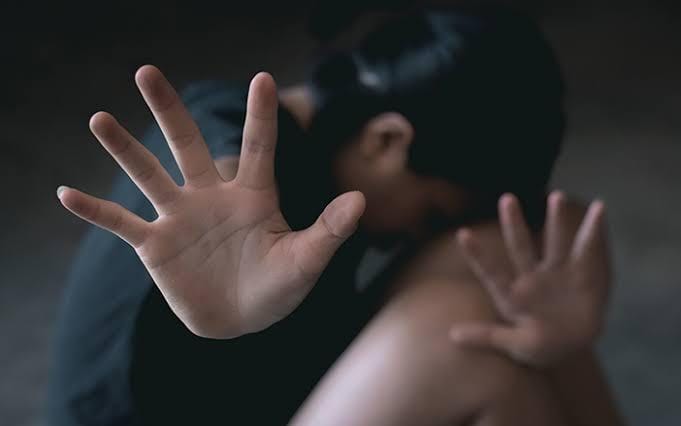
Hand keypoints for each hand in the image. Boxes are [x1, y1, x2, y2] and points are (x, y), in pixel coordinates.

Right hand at [57, 65, 364, 338]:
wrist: (242, 321)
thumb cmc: (278, 289)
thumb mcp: (307, 261)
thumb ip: (329, 231)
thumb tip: (361, 199)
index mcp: (253, 196)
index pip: (260, 148)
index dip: (262, 115)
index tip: (264, 78)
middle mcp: (212, 197)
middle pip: (187, 145)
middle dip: (168, 110)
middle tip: (147, 71)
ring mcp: (180, 218)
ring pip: (148, 174)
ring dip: (124, 149)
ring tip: (100, 119)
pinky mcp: (156, 246)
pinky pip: (121, 223)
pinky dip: (95, 211)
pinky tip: (65, 194)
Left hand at [449, 192, 610, 365]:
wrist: (571, 346)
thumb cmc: (537, 345)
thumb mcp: (513, 343)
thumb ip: (487, 336)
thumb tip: (452, 335)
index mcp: (511, 293)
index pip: (491, 271)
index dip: (477, 254)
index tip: (461, 234)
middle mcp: (532, 276)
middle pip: (520, 246)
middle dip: (514, 224)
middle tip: (506, 198)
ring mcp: (557, 272)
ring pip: (555, 242)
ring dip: (556, 220)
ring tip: (556, 196)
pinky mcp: (582, 274)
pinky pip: (589, 250)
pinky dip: (595, 229)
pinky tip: (598, 208)